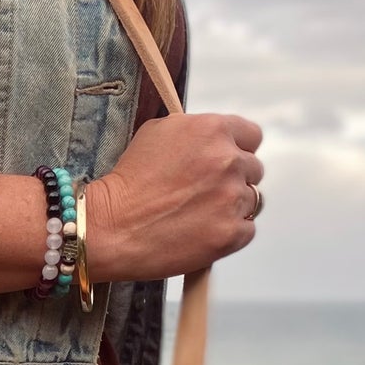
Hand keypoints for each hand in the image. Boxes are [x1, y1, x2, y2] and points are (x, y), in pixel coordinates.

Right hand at [86, 113, 263, 281]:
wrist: (111, 226)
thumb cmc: (128, 182)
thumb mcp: (157, 133)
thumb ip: (194, 131)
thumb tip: (212, 138)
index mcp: (213, 130)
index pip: (252, 136)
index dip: (238, 149)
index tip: (226, 161)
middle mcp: (228, 161)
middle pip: (253, 169)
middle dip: (233, 179)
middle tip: (205, 193)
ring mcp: (232, 199)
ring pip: (252, 200)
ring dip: (231, 206)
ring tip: (200, 214)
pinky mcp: (231, 233)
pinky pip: (247, 229)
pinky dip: (229, 232)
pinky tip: (202, 232)